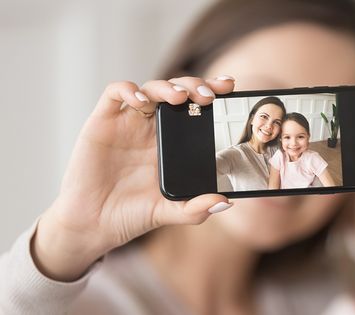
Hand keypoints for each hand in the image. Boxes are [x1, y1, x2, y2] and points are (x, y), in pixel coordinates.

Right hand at [32, 76, 234, 280]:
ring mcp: (128, 122)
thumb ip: (195, 209)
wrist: (94, 225)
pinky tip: (142, 102)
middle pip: (176, 91)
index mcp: (173, 141)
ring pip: (150, 88)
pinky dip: (129, 90)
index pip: (195, 107)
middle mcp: (152, 127)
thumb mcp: (169, 212)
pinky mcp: (102, 122)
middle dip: (195, 85)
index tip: (229, 87)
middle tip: (208, 96)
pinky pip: (114, 93)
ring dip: (167, 87)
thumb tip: (225, 202)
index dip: (211, 91)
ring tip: (180, 98)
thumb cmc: (131, 214)